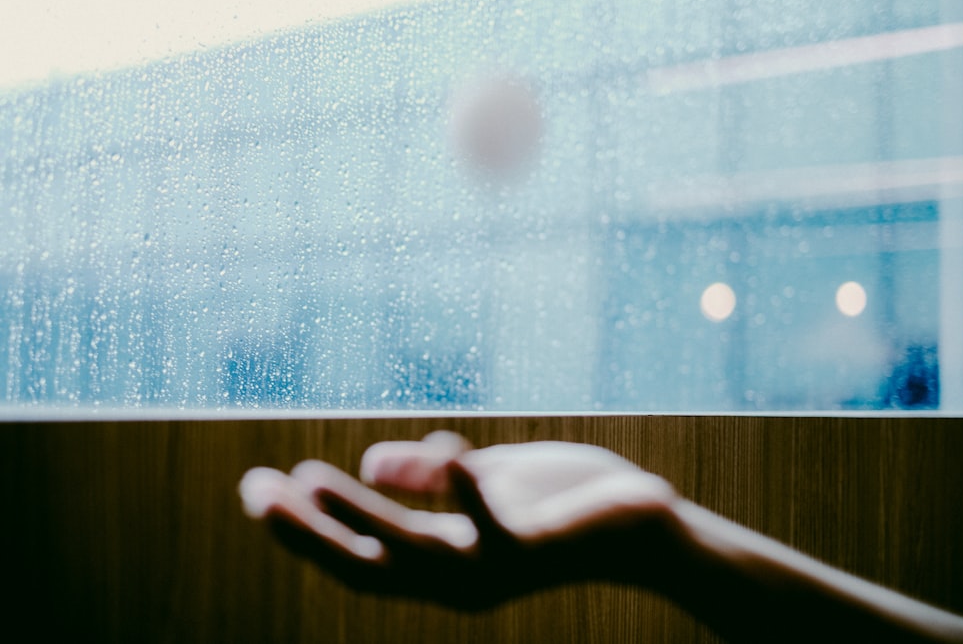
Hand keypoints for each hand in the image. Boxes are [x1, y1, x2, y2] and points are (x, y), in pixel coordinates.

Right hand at [239, 431, 677, 608]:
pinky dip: (467, 492)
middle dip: (305, 532)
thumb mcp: (485, 482)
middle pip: (364, 563)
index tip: (257, 489)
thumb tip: (371, 461)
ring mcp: (493, 568)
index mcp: (442, 558)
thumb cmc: (562, 505)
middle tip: (252, 491)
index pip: (357, 549)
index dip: (304, 527)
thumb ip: (430, 478)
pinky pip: (494, 528)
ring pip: (408, 553)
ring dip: (357, 514)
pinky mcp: (533, 547)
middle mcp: (457, 577)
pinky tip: (449, 453)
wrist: (640, 525)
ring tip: (309, 477)